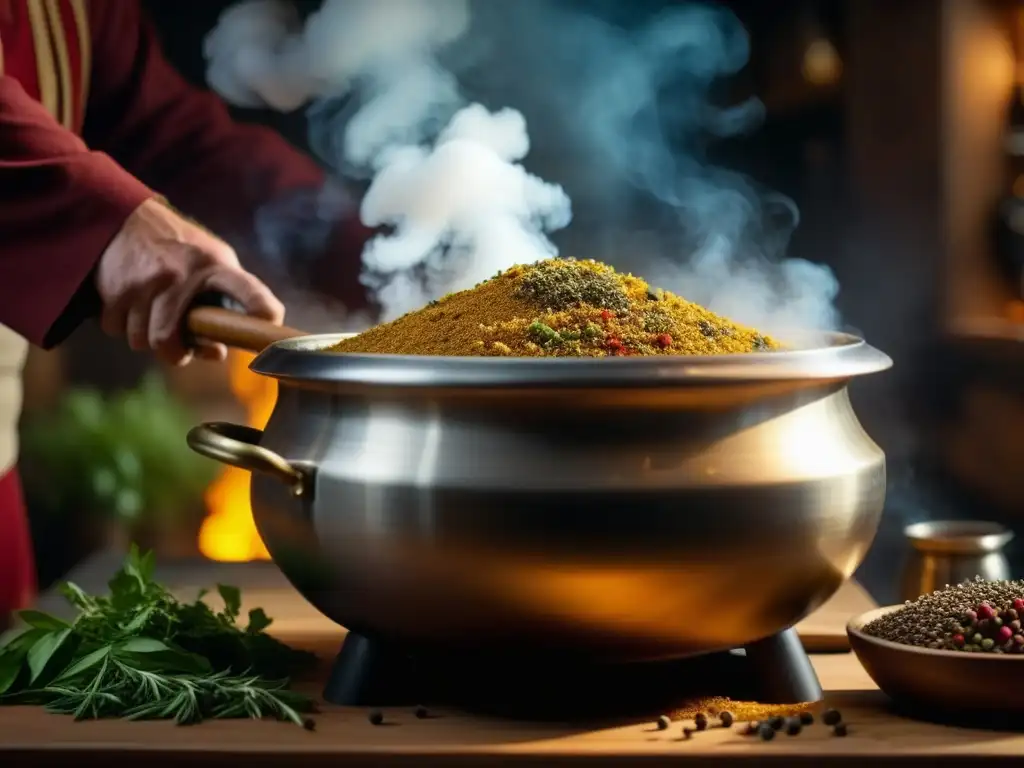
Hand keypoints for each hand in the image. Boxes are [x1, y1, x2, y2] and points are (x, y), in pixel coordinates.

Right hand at [95, 198, 284, 365]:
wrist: (126, 220)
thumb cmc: (182, 252)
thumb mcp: (213, 261)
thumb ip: (225, 303)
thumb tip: (217, 352)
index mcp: (216, 267)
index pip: (247, 289)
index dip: (261, 309)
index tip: (271, 325)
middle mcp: (179, 275)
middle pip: (168, 341)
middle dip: (173, 352)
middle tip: (178, 348)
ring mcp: (145, 283)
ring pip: (141, 340)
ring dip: (146, 337)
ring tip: (154, 316)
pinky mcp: (115, 289)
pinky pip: (116, 329)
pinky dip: (123, 325)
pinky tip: (133, 305)